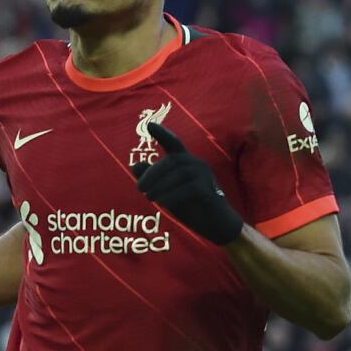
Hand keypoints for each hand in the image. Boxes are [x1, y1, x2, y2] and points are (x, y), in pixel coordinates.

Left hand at [132, 123, 242, 244]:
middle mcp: (196, 164)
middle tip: (139, 188)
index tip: (149, 125)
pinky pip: (188, 188)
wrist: (216, 225)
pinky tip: (163, 204)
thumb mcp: (166, 192)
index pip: (173, 143)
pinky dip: (172, 196)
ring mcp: (204, 175)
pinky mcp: (209, 188)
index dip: (162, 134)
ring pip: (178, 174)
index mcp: (186, 162)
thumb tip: (134, 165)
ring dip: (160, 186)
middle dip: (153, 173)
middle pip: (172, 160)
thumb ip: (152, 179)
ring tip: (149, 197)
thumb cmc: (191, 207)